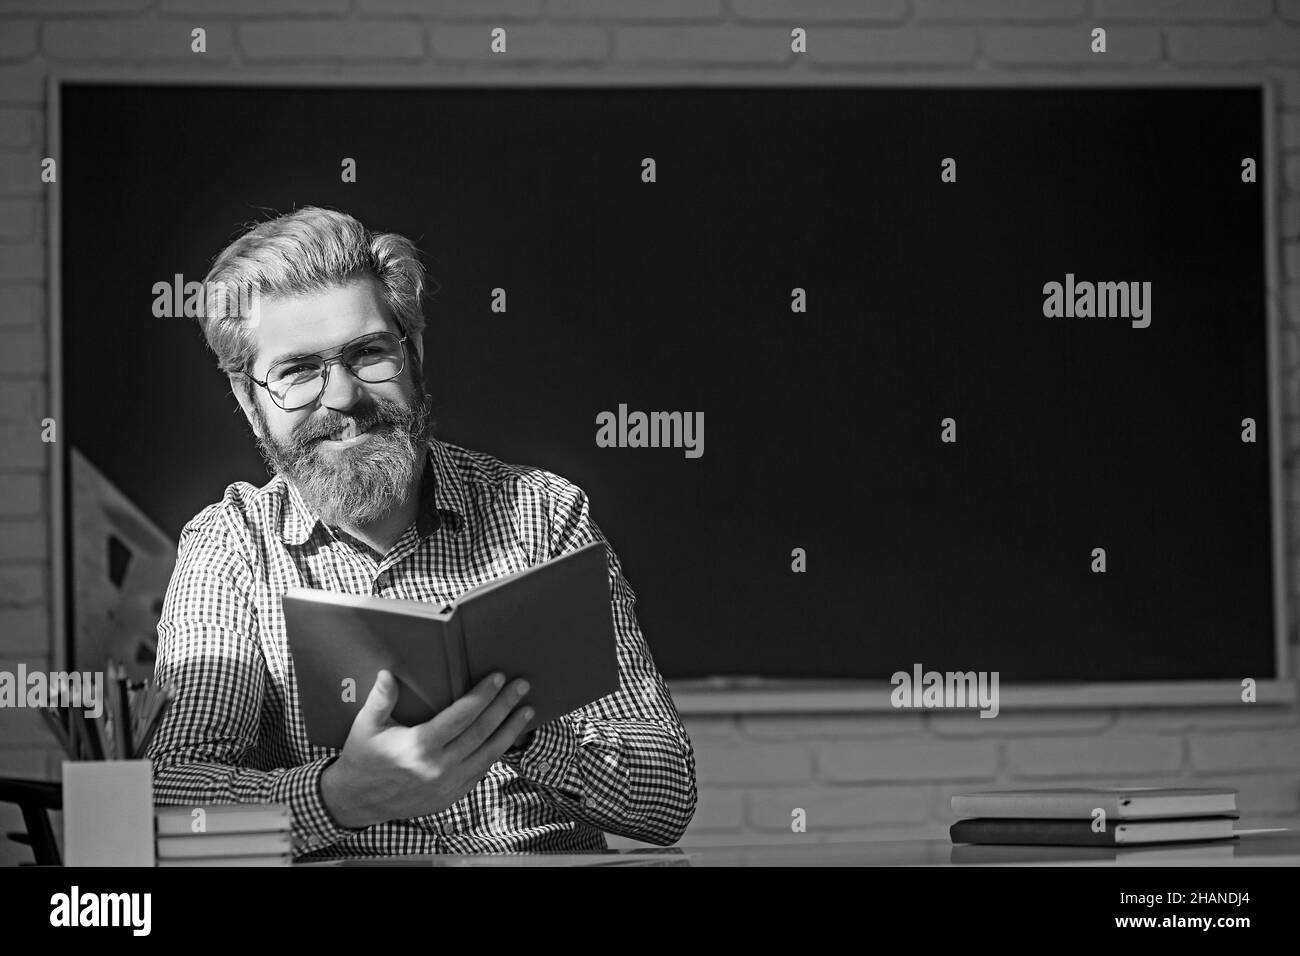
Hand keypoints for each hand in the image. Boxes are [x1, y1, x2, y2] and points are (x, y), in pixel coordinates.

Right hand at [320, 669, 532, 828]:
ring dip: (511, 730)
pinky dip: (497, 753)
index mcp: (419, 746)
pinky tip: (508, 737)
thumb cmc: (363, 759)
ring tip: (527, 711)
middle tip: (522, 686)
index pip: (462, 715)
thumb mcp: (366, 726)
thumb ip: (381, 698)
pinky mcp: (452, 796)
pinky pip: (482, 771)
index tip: (498, 678)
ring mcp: (448, 784)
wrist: (357, 802)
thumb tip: (389, 673)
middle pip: (482, 731)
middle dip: (505, 706)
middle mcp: (439, 767)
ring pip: (489, 754)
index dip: (483, 695)